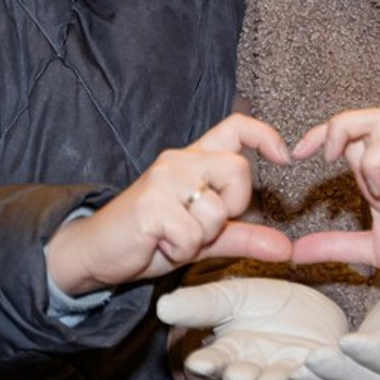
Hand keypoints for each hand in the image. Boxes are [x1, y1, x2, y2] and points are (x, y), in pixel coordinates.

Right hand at [45, 113, 293, 295]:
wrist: (94, 252)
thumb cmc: (150, 238)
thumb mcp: (204, 237)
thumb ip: (244, 237)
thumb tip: (285, 248)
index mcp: (194, 159)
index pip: (236, 126)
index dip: (265, 135)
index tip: (285, 157)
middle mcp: (180, 160)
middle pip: (238, 170)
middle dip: (232, 207)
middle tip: (203, 225)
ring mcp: (164, 179)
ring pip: (217, 210)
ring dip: (200, 237)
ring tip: (173, 237)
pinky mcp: (151, 204)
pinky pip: (192, 236)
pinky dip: (181, 251)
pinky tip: (160, 245)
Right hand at [157, 276, 347, 379]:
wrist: (311, 310)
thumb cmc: (263, 305)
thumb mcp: (230, 298)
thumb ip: (200, 305)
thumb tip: (162, 306)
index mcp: (229, 355)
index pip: (213, 362)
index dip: (207, 363)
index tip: (199, 362)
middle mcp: (255, 372)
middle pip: (245, 379)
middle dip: (242, 378)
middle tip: (239, 374)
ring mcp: (287, 377)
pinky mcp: (320, 379)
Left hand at [290, 108, 379, 289]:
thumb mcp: (370, 249)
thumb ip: (335, 246)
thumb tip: (296, 251)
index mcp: (377, 176)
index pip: (350, 134)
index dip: (322, 133)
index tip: (297, 154)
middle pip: (372, 117)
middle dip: (344, 127)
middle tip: (329, 157)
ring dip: (375, 164)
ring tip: (379, 197)